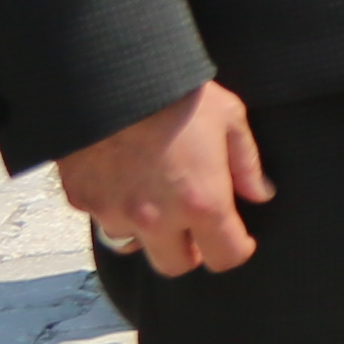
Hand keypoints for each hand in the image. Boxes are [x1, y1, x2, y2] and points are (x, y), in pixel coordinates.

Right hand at [59, 83, 268, 277]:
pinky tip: (124, 179)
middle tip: (195, 227)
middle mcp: (156, 218)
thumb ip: (247, 163)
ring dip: (148, 231)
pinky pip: (103, 218)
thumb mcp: (229, 118)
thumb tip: (261, 193)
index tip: (238, 238)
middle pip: (175, 266)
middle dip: (190, 251)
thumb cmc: (177, 95)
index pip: (226, 257)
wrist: (111, 77)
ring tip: (156, 198)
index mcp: (201, 202)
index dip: (236, 250)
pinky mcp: (82, 201)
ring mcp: (115, 212)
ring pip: (134, 244)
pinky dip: (116, 207)